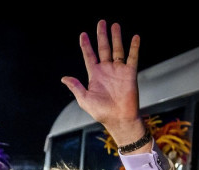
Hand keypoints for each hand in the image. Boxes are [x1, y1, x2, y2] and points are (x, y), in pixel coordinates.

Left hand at [60, 20, 144, 146]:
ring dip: (116, 37)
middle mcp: (106, 70)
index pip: (89, 56)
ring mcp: (118, 70)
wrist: (118, 118)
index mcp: (94, 75)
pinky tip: (135, 37)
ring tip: (115, 25)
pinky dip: (134, 47)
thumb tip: (64, 78)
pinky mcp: (130, 73)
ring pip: (117, 49)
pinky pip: (132, 57)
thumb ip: (75, 87)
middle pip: (103, 48)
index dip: (86, 45)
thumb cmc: (100, 111)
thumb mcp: (84, 99)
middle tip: (101, 22)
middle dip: (102, 36)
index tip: (82, 34)